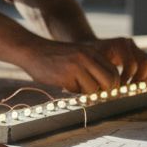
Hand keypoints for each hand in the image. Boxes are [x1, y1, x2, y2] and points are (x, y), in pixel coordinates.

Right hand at [23, 37, 146, 93]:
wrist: (32, 49)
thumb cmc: (55, 56)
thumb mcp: (78, 54)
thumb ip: (92, 66)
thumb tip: (106, 88)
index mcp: (92, 52)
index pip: (114, 73)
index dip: (113, 86)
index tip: (105, 92)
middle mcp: (87, 58)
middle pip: (110, 82)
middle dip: (105, 93)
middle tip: (96, 96)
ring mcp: (76, 67)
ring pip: (94, 89)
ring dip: (87, 94)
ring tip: (76, 88)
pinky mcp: (65, 76)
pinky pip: (77, 91)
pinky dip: (73, 92)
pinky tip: (64, 84)